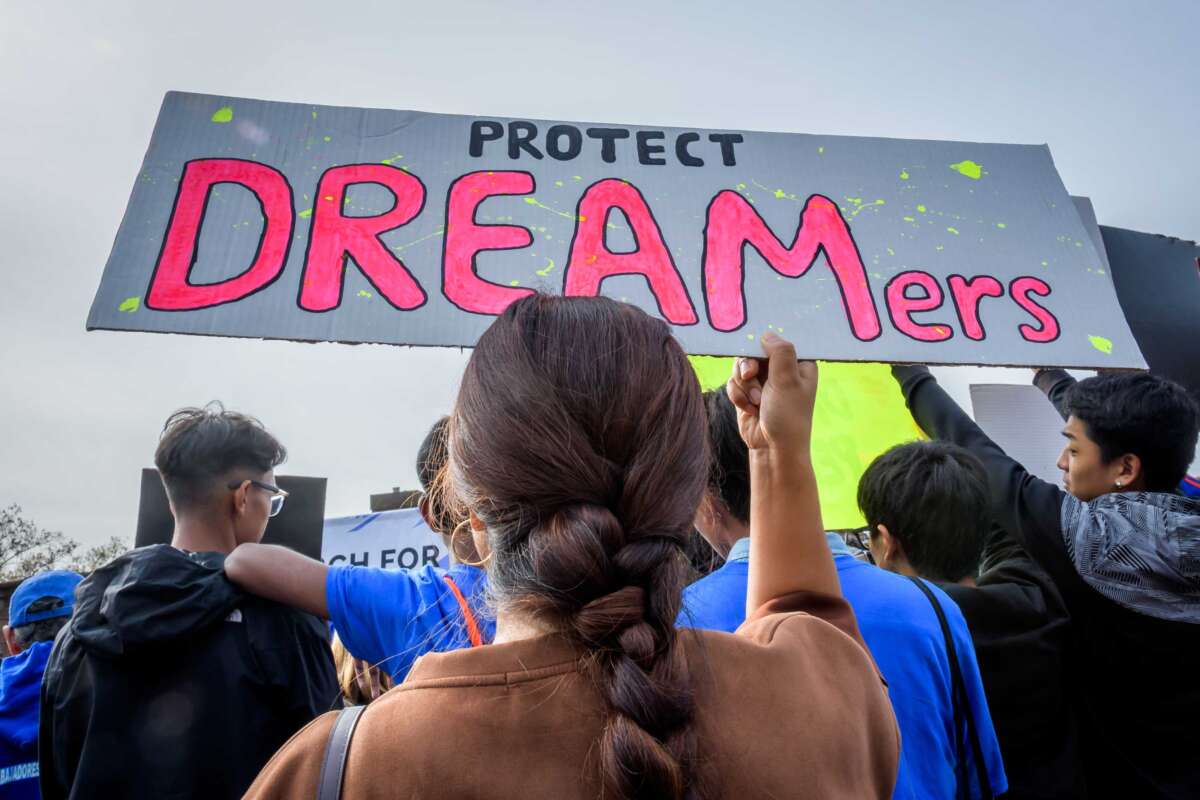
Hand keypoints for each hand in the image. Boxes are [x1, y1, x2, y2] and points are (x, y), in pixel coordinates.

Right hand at [726, 332, 816, 454]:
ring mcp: (763, 381)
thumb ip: (780, 353)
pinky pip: (734, 382)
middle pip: (754, 350)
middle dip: (748, 366)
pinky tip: (749, 409)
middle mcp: (781, 369)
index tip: (755, 350)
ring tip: (755, 401)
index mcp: (798, 363)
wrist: (772, 448)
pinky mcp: (747, 392)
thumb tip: (767, 334)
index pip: (779, 339)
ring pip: (740, 366)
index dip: (764, 342)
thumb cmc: (787, 416)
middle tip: (749, 375)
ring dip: (744, 384)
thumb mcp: (787, 381)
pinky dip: (738, 395)